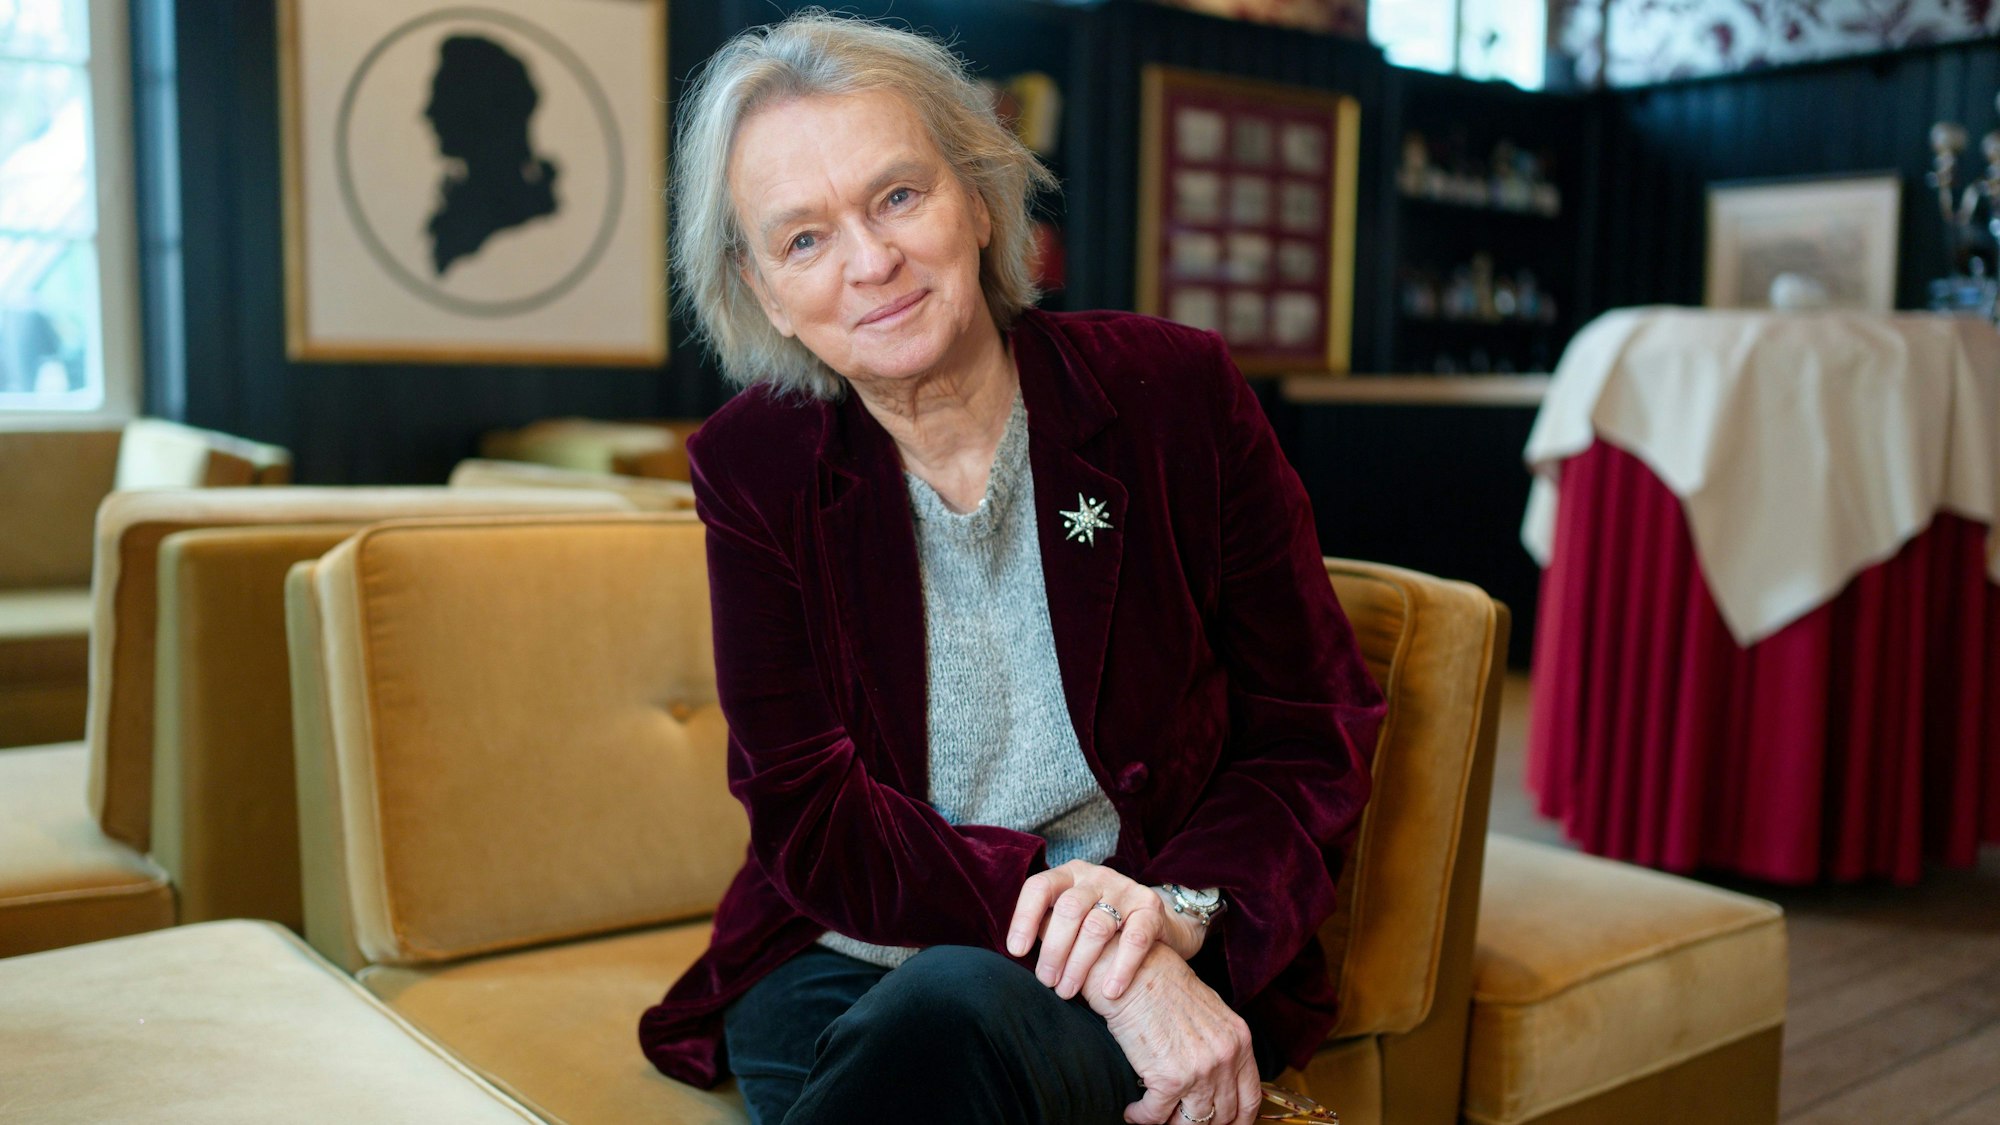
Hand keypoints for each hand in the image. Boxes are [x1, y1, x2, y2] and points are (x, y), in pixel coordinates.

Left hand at [1007, 861, 1205, 1001]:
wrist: (1158, 924)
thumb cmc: (1100, 929)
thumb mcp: (1071, 919)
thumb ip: (1047, 926)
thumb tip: (1016, 952)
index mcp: (1069, 875)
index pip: (1039, 887)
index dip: (1024, 918)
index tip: (1016, 951)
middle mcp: (1096, 877)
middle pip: (1068, 909)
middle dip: (1053, 949)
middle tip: (1047, 981)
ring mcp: (1125, 890)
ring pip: (1097, 926)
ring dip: (1079, 964)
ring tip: (1068, 992)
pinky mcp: (1150, 908)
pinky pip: (1135, 938)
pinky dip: (1121, 967)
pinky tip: (1110, 991)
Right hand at [1081, 942, 1260, 1124]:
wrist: (1133, 971)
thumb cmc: (1163, 987)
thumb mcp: (1209, 1013)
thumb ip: (1220, 1045)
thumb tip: (1216, 1077)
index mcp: (1240, 1041)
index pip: (1251, 1097)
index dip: (1240, 1121)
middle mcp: (1225, 1058)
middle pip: (1223, 1116)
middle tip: (1181, 1123)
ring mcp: (1200, 1071)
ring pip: (1192, 1123)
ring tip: (1155, 1116)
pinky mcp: (1169, 1079)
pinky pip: (1156, 1115)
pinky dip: (1141, 1117)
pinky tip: (1133, 1111)